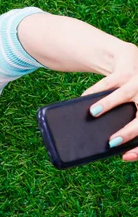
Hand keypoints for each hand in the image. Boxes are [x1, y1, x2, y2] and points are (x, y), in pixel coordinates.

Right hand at [82, 42, 137, 160]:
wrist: (128, 60)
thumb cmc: (129, 92)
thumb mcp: (131, 109)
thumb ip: (126, 126)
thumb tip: (116, 149)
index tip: (124, 156)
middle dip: (129, 131)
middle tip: (113, 141)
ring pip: (124, 94)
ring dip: (108, 104)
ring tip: (93, 112)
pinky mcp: (125, 70)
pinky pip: (108, 82)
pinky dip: (95, 91)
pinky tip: (85, 98)